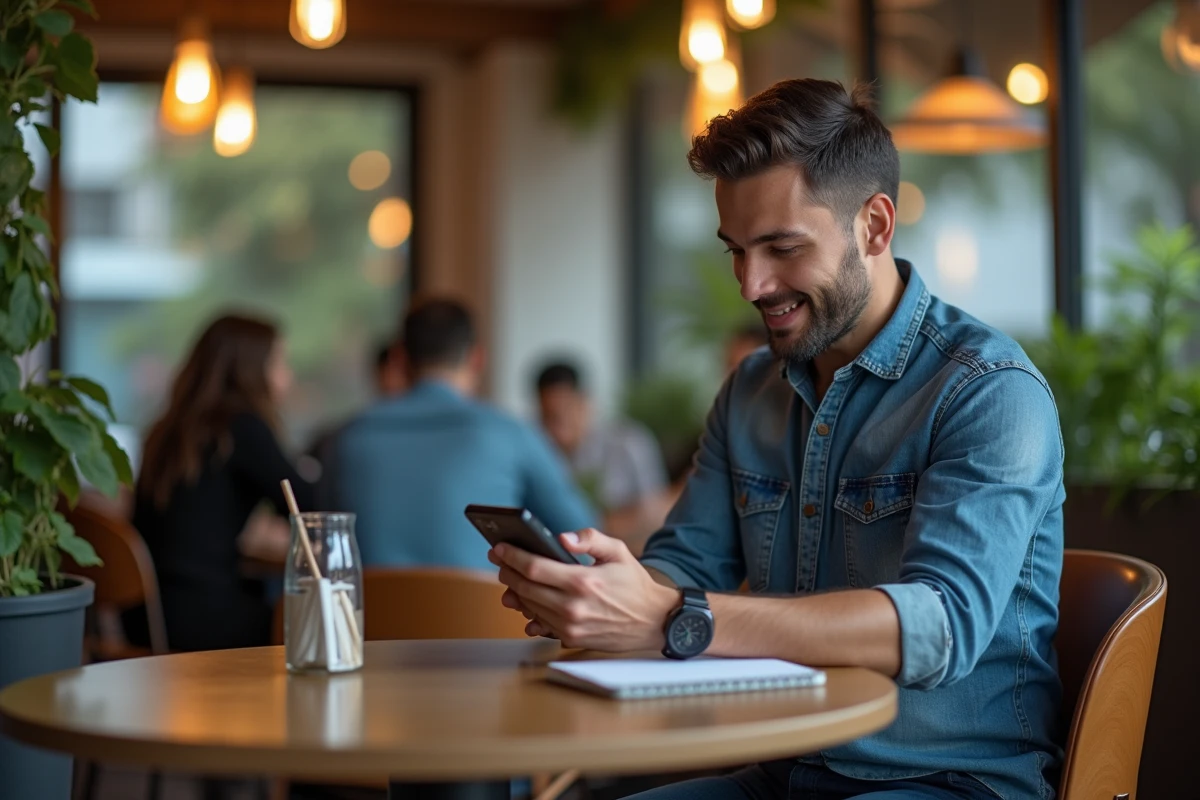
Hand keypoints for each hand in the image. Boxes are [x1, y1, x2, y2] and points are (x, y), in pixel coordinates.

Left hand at [489, 528, 678, 651]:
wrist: (653, 620)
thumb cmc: (634, 583)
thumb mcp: (618, 551)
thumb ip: (590, 538)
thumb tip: (561, 538)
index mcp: (583, 581)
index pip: (534, 567)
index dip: (512, 556)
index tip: (498, 548)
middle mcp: (573, 607)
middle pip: (525, 588)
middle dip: (507, 571)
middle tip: (499, 561)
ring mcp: (570, 626)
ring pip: (529, 607)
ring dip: (515, 592)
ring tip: (510, 578)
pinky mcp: (571, 640)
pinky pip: (540, 624)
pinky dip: (529, 612)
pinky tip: (525, 602)